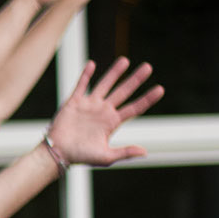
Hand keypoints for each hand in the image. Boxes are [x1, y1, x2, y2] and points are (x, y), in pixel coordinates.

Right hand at [43, 57, 161, 166]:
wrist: (58, 153)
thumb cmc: (81, 157)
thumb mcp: (106, 157)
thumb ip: (125, 152)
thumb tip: (145, 152)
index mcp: (112, 122)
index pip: (134, 108)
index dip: (147, 99)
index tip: (160, 89)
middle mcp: (103, 111)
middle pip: (123, 92)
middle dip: (135, 79)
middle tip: (148, 67)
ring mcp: (89, 105)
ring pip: (105, 85)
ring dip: (114, 73)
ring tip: (125, 60)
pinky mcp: (74, 103)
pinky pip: (81, 86)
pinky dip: (86, 75)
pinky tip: (92, 64)